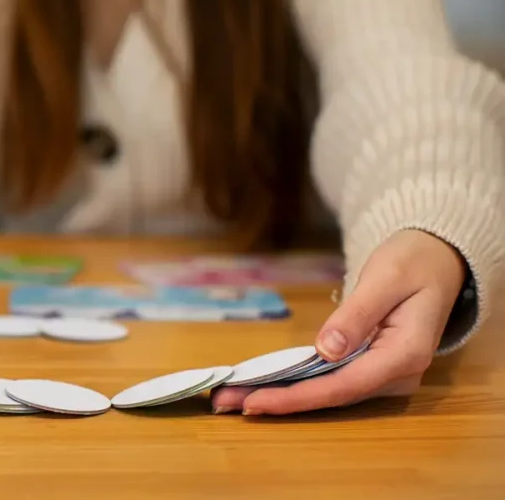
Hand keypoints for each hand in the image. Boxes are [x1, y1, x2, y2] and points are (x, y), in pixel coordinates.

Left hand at [212, 229, 465, 414]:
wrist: (436, 260)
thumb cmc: (413, 262)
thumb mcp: (385, 279)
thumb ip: (356, 316)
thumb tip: (326, 350)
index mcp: (406, 354)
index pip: (343, 385)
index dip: (297, 396)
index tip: (254, 400)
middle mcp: (398, 374)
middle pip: (331, 395)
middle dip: (278, 400)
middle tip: (223, 401)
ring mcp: (386, 373)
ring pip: (328, 392)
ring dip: (282, 394)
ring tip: (231, 397)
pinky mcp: (372, 367)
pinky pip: (331, 380)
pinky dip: (296, 382)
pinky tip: (263, 384)